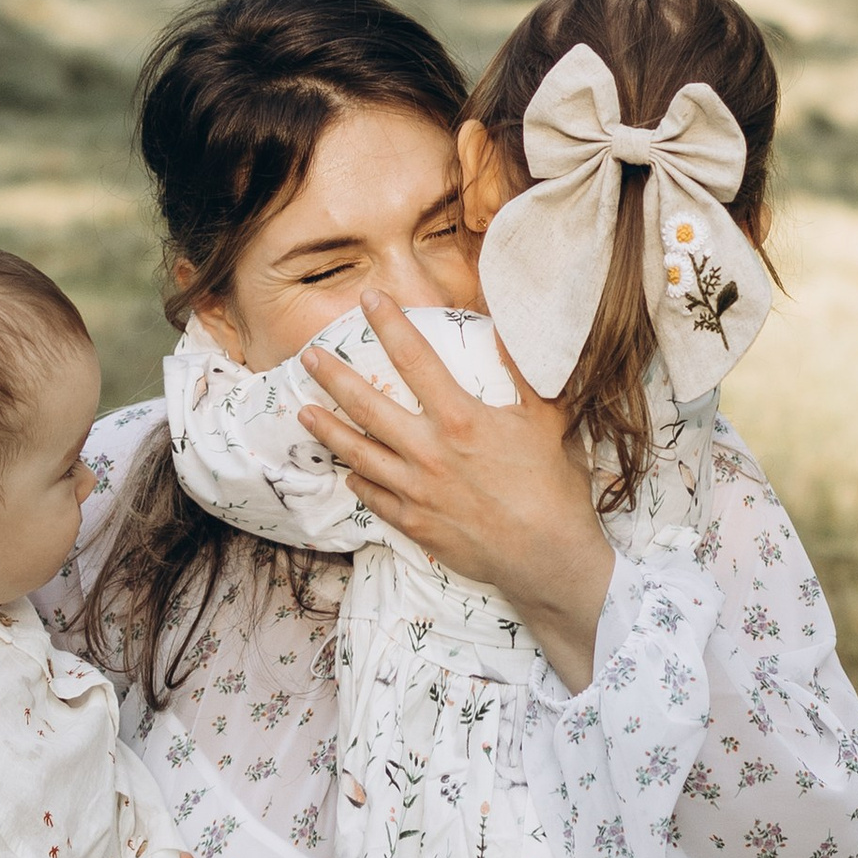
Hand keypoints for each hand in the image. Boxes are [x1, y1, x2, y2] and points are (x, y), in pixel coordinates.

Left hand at [299, 291, 614, 691]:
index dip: (389, 325)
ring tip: (305, 412)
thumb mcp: (549, 419)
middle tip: (309, 356)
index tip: (368, 300)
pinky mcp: (414, 523)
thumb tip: (507, 329)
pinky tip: (347, 470)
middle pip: (367, 405)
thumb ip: (523, 372)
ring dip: (328, 429)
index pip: (415, 359)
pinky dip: (357, 480)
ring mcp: (416, 490)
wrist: (547, 557)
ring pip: (358, 452)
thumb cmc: (553, 487)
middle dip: (334, 377)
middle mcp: (429, 451)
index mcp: (461, 419)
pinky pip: (373, 496)